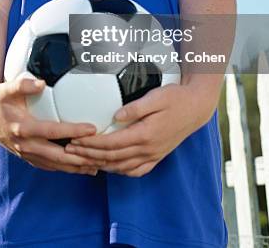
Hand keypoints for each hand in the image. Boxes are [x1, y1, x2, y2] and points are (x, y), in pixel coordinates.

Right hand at [0, 75, 106, 174]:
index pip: (53, 131)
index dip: (73, 131)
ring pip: (54, 165)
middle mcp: (25, 144)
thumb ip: (22, 84)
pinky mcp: (25, 157)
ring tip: (96, 166)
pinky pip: (48, 166)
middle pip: (57, 156)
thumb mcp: (6, 88)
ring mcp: (25, 153)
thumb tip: (41, 82)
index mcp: (22, 128)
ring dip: (75, 167)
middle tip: (101, 156)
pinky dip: (64, 168)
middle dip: (80, 157)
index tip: (92, 128)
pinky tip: (79, 168)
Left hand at [64, 84, 211, 176]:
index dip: (91, 144)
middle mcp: (148, 149)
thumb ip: (134, 108)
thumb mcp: (155, 97)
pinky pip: (137, 170)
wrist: (196, 107)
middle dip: (90, 155)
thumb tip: (115, 116)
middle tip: (72, 150)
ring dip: (102, 164)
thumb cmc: (175, 98)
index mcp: (145, 134)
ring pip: (123, 167)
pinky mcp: (158, 156)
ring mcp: (154, 155)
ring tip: (84, 160)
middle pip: (113, 157)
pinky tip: (110, 167)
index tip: (76, 141)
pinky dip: (121, 171)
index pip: (111, 143)